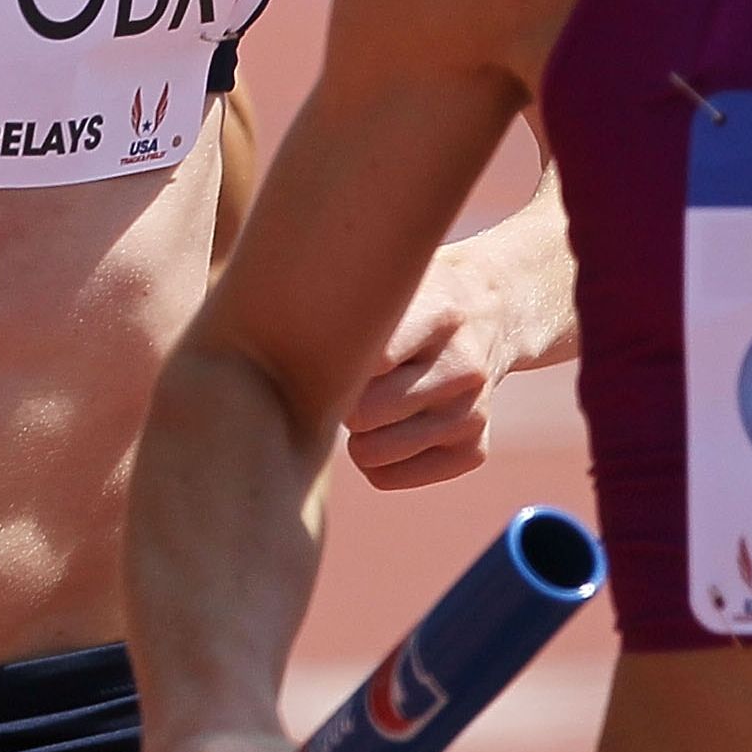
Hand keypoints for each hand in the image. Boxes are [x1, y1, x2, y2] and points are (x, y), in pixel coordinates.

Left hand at [340, 241, 524, 490]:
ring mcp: (472, 411)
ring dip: (354, 432)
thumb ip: (342, 298)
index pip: (371, 358)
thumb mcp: (390, 274)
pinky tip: (385, 425)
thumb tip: (258, 329)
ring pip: (373, 451)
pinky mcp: (473, 449)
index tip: (317, 348)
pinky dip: (374, 460)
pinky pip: (389, 477)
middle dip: (341, 400)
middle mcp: (463, 366)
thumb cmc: (413, 294)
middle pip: (364, 413)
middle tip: (343, 377)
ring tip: (364, 400)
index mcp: (440, 312)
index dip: (332, 361)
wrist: (493, 311)